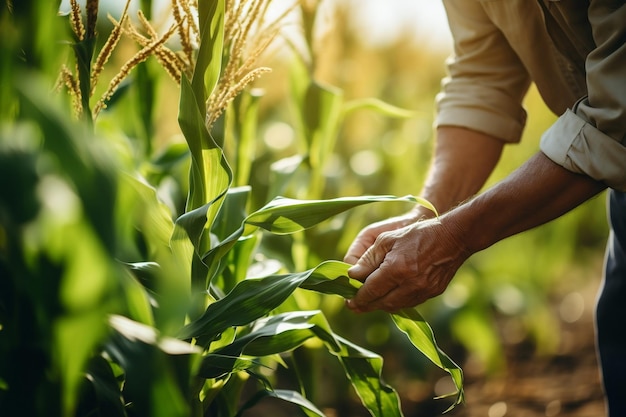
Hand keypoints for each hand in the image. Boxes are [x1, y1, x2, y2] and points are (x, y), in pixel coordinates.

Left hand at [345, 217, 469, 312]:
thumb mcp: (387, 239)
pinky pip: (409, 303)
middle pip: (382, 303)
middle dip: (366, 305)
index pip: (371, 291)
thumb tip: (352, 275)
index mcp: (397, 269)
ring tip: (369, 301)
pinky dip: (396, 302)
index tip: (348, 301)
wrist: (453, 237)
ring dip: (380, 305)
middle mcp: (410, 284)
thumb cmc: (417, 234)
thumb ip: (368, 259)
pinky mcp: (433, 293)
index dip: (358, 298)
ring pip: (395, 306)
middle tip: (354, 306)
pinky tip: (389, 296)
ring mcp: (423, 291)